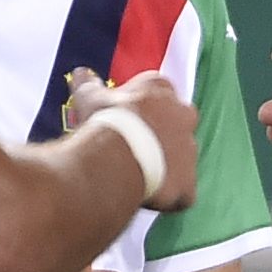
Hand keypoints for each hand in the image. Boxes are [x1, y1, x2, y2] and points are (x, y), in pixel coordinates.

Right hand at [66, 70, 199, 211]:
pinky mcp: (188, 184)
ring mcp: (190, 150)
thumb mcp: (90, 98)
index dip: (140, 110)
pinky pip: (181, 193)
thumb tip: (80, 72)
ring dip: (162, 165)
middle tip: (131, 147)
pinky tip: (145, 198)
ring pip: (179, 159)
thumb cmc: (105, 123)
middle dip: (158, 135)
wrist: (118, 157)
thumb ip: (89, 84)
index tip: (123, 120)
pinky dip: (167, 197)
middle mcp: (184, 116)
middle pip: (175, 124)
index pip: (157, 95)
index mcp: (162, 89)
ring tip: (134, 175)